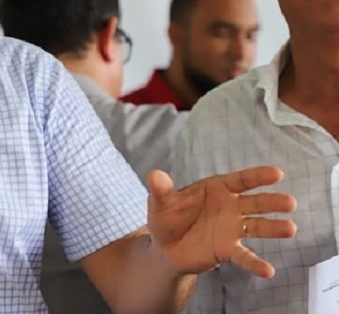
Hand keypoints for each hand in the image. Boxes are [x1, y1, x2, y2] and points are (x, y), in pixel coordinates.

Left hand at [147, 166, 296, 278]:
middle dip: (272, 201)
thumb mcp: (161, 202)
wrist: (165, 246)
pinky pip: (244, 255)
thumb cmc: (167, 217)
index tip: (277, 173)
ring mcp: (232, 228)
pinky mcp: (228, 249)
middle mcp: (230, 207)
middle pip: (255, 202)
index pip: (241, 180)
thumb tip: (154, 175)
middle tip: (290, 202)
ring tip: (290, 228)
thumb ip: (161, 190)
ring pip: (257, 226)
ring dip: (274, 228)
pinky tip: (268, 270)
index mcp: (216, 188)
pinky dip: (255, 263)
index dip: (258, 176)